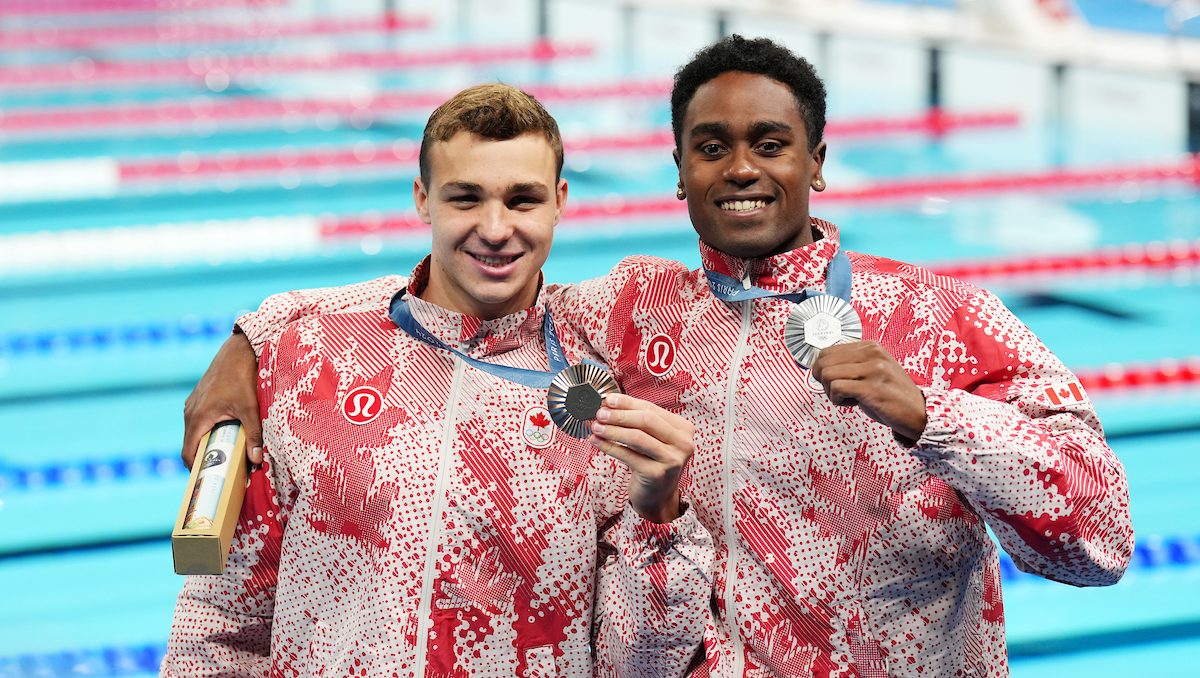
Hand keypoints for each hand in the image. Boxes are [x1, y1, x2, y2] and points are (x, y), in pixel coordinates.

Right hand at [181, 333, 262, 468]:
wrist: (240, 349)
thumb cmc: (243, 376)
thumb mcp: (251, 408)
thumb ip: (254, 435)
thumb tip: (258, 460)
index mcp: (198, 417)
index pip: (188, 453)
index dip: (196, 469)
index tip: (209, 480)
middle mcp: (190, 411)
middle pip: (192, 444)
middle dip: (206, 458)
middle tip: (224, 471)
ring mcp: (193, 403)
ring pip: (197, 432)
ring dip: (209, 444)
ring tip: (228, 455)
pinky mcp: (200, 397)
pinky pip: (200, 420)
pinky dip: (210, 430)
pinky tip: (228, 434)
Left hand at [589, 393, 694, 523]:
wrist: (657, 496)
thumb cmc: (652, 462)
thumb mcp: (651, 439)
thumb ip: (637, 421)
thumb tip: (609, 404)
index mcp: (683, 429)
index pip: (652, 409)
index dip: (628, 403)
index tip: (608, 399)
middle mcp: (683, 443)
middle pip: (647, 420)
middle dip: (620, 415)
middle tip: (600, 413)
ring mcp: (672, 460)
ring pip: (637, 437)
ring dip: (613, 430)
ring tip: (596, 426)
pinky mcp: (657, 474)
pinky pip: (628, 455)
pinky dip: (610, 447)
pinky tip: (596, 441)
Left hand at [810, 340, 927, 444]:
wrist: (919, 413)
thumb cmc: (892, 394)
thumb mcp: (872, 371)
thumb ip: (851, 364)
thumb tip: (821, 367)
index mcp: (870, 347)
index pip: (827, 351)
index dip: (822, 369)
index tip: (832, 381)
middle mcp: (872, 354)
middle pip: (824, 362)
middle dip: (823, 381)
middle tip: (837, 391)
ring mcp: (873, 370)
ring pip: (828, 374)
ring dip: (831, 392)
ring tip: (848, 397)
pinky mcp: (872, 388)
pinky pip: (837, 388)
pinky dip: (838, 400)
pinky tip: (853, 403)